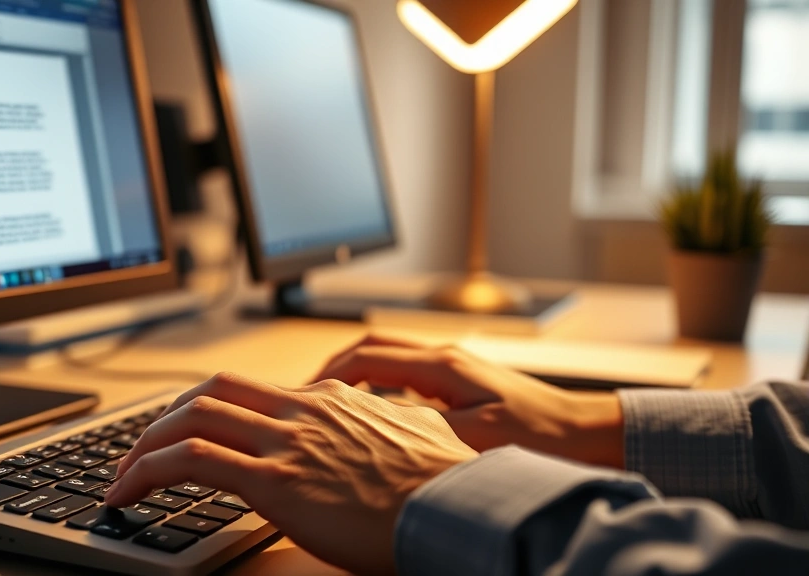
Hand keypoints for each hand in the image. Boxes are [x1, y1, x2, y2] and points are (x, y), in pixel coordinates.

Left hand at [106, 372, 475, 575]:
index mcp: (332, 399)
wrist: (459, 508)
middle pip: (212, 390)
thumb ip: (390, 423)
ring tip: (123, 474)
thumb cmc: (447, 484)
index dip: (211, 407)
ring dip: (146, 443)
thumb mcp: (419, 435)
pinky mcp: (274, 481)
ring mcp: (286, 441)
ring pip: (191, 418)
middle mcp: (302, 408)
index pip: (252, 389)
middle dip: (168, 416)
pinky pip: (190, 462)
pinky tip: (127, 493)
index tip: (192, 430)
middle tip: (145, 445)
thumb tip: (390, 426)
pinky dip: (146, 472)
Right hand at [315, 335, 623, 467]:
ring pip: (388, 359)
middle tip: (307, 396)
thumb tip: (376, 431)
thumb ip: (423, 431)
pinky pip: (405, 375)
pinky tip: (374, 414)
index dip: (330, 375)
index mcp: (443, 365)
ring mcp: (452, 368)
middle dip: (333, 368)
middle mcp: (444, 358)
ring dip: (355, 376)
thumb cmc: (540, 434)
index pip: (368, 356)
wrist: (583, 432)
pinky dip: (378, 387)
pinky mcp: (460, 382)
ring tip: (331, 404)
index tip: (306, 396)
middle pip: (372, 347)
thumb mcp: (477, 438)